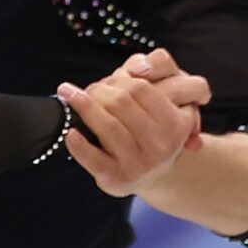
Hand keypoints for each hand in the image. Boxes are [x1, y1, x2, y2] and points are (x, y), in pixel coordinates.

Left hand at [57, 48, 209, 196]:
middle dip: (100, 90)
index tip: (110, 78)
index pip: (141, 87)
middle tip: (90, 88)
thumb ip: (159, 71)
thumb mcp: (170, 99)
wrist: (152, 173)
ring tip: (70, 95)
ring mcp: (140, 163)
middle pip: (121, 102)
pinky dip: (79, 145)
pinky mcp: (117, 178)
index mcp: (177, 122)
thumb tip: (131, 69)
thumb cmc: (154, 128)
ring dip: (84, 105)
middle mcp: (163, 144)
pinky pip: (94, 159)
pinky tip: (69, 132)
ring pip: (108, 125)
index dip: (119, 78)